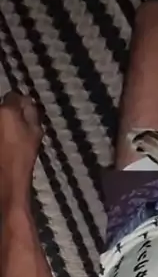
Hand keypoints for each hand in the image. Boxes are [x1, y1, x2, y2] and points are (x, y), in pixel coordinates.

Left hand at [0, 92, 41, 206]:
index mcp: (7, 110)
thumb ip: (33, 114)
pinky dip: (1, 134)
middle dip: (9, 113)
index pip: (14, 96)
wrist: (5, 180)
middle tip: (16, 127)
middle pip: (3, 107)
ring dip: (4, 125)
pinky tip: (4, 145)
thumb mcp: (35, 134)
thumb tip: (29, 103)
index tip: (24, 114)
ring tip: (7, 138)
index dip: (21, 104)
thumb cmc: (22, 158)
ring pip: (0, 119)